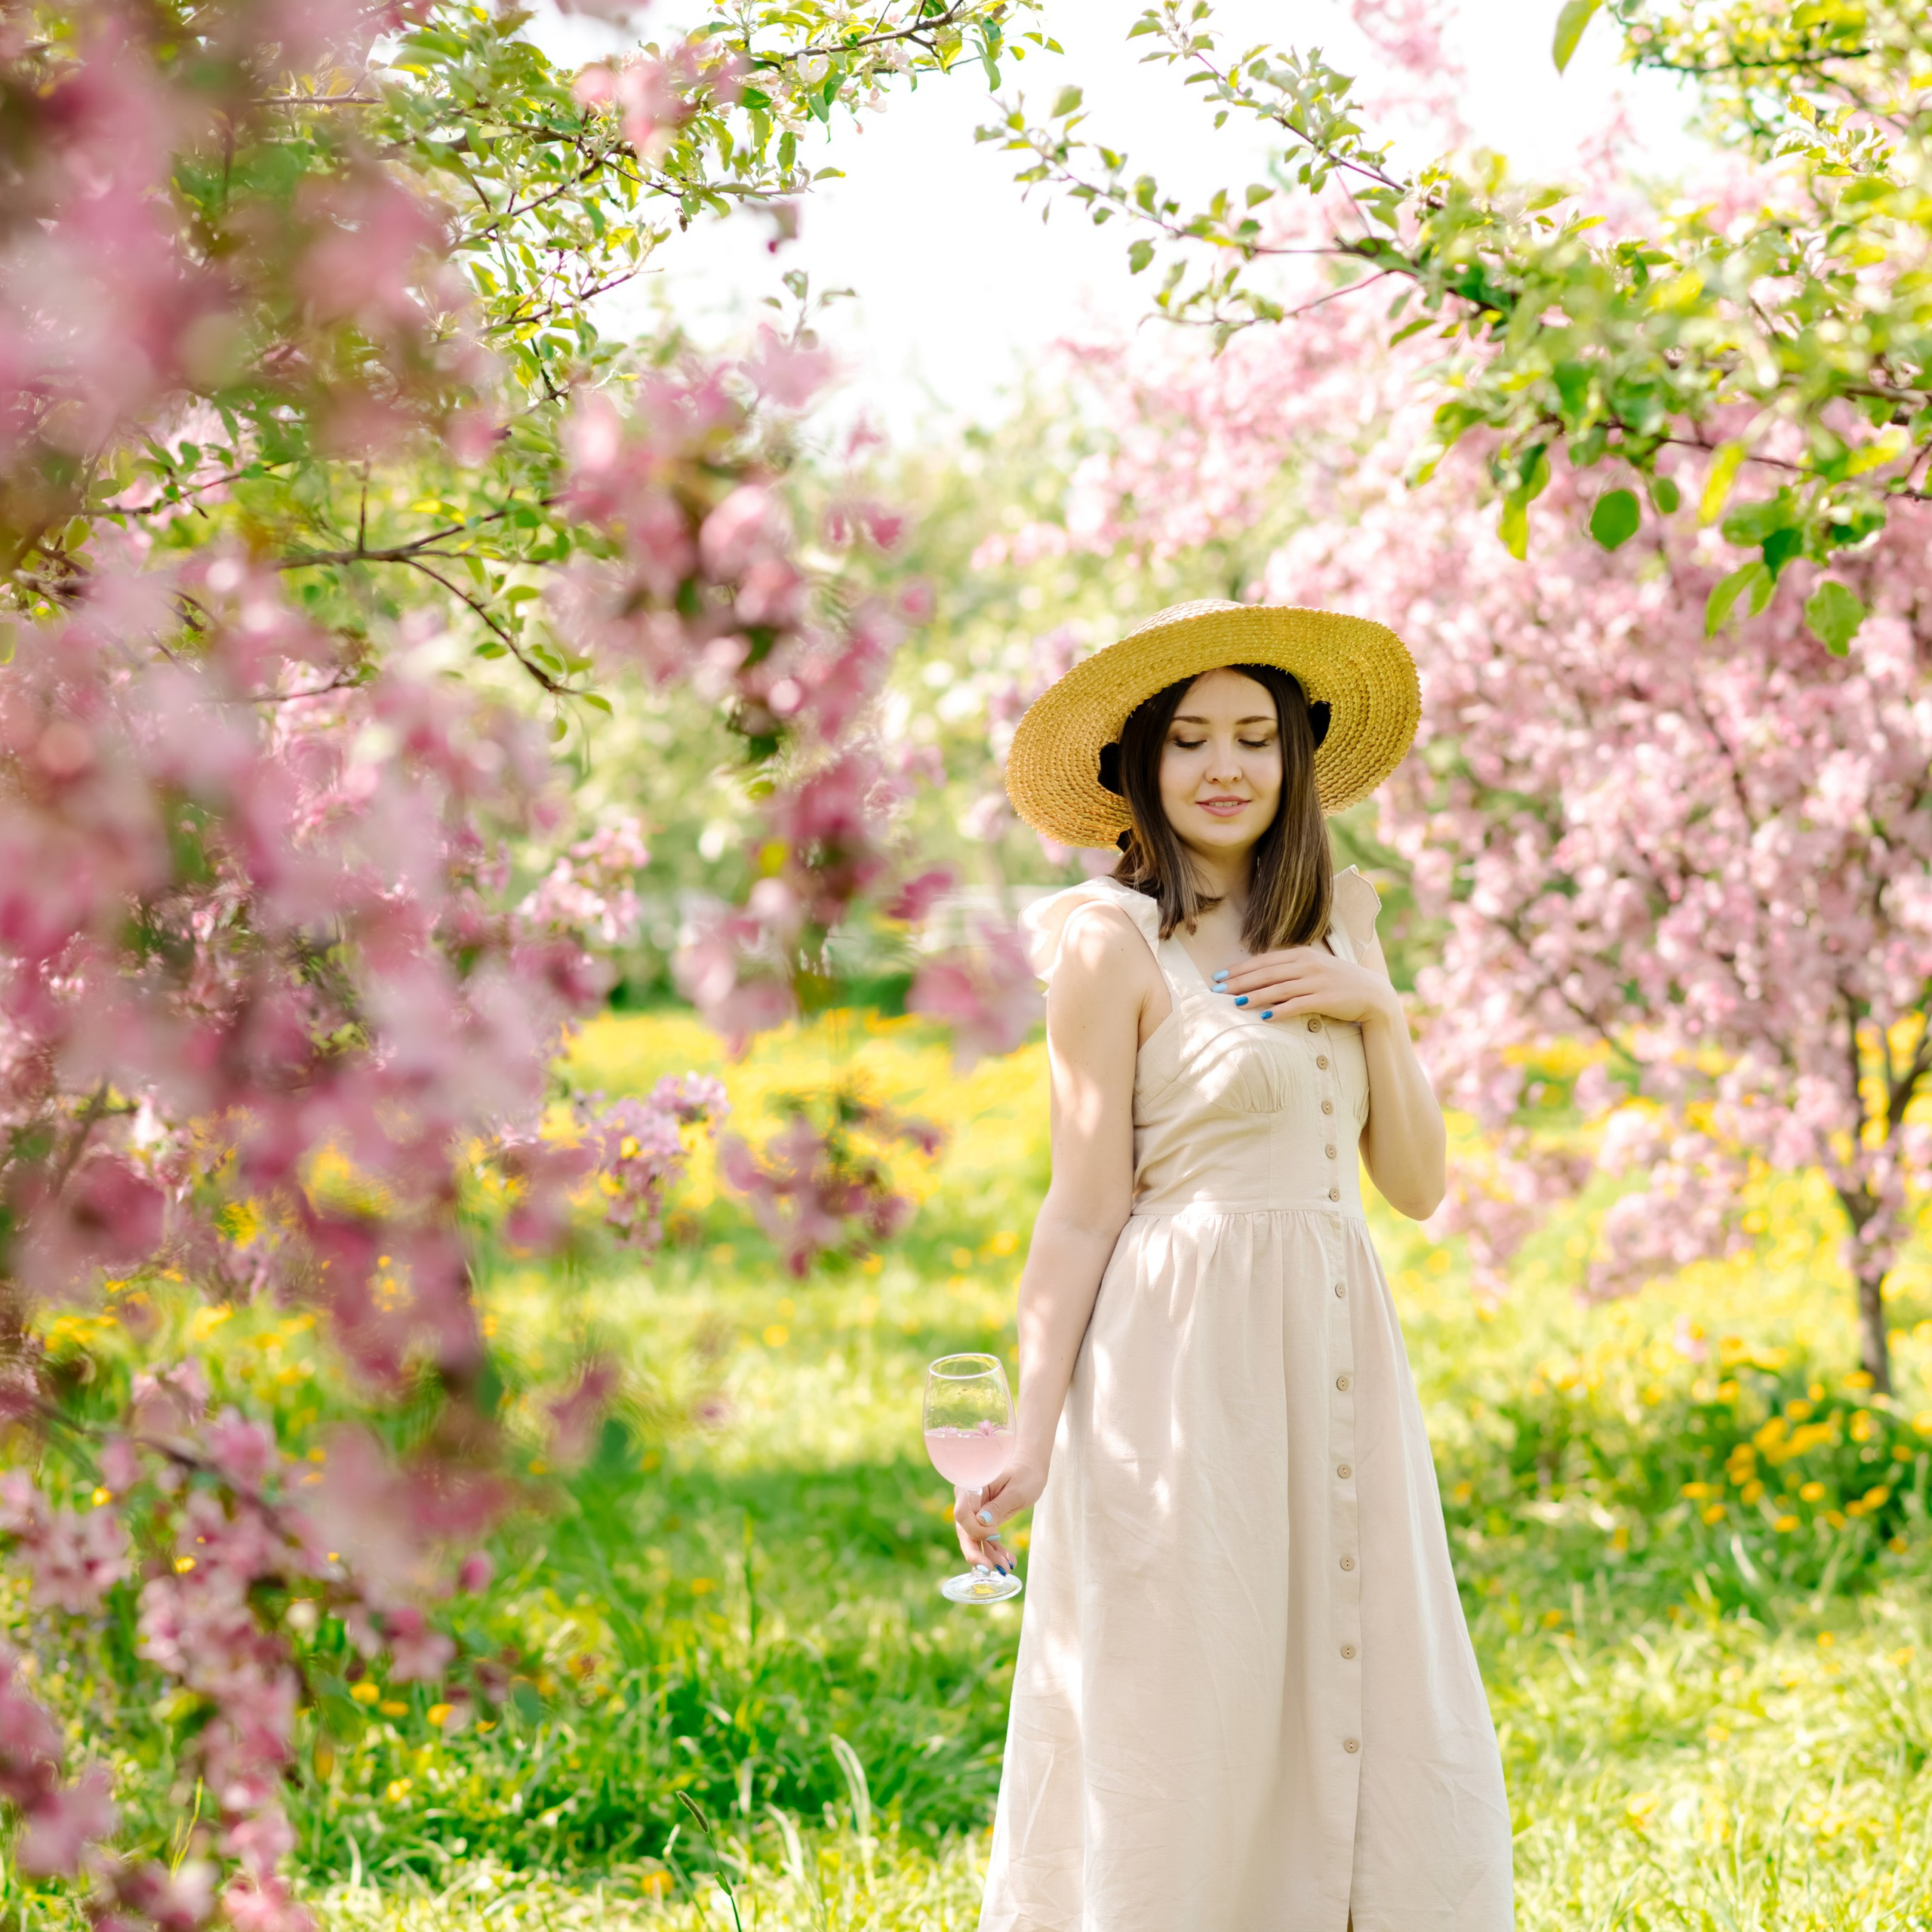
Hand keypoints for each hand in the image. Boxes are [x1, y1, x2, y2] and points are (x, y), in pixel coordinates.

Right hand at [952, 1456, 1045, 1573]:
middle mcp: (969, 1500)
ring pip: (975, 1539)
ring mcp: (976, 1512)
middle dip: (975, 1552)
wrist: (1031, 1469)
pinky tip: (1009, 1562)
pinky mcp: (986, 1521)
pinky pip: (986, 1540)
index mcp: (972, 1487)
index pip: (962, 1513)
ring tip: (1006, 1567)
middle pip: (964, 1530)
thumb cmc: (1025, 1473)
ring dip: (989, 1556)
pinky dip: (995, 1552)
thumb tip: (981, 1522)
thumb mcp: (1016, 1490)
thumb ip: (998, 1506)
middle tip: (988, 1570)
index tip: (995, 1534)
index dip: (975, 1529)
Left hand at [1211, 946, 1396, 1026]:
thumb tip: (1259, 978)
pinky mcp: (1325, 998)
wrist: (1372, 992)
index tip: (1218, 976)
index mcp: (1301, 955)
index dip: (1239, 969)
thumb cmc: (1337, 981)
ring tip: (1235, 1003)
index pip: (1263, 961)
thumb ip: (1289, 970)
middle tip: (1217, 991)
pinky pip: (1298, 1005)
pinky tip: (1266, 1017)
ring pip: (1278, 988)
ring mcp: (1316, 981)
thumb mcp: (1313, 968)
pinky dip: (1281, 1010)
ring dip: (1255, 996)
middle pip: (1266, 973)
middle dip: (1239, 982)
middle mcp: (1306, 965)